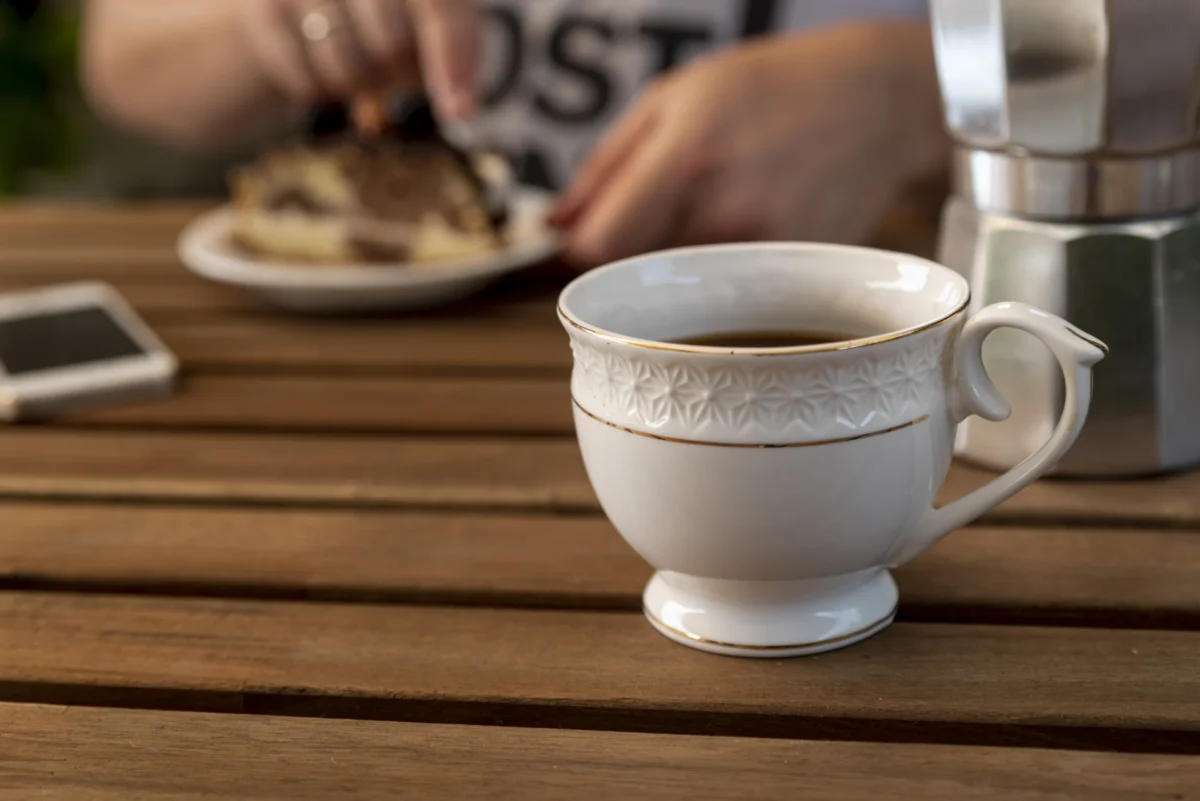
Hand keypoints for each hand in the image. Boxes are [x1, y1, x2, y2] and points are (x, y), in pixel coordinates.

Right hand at [239, 0, 479, 119]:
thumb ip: (453, 52)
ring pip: (348, 70)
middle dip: (397, 71)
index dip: (453, 59)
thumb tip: (460, 109)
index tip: (460, 112)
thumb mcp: (428, 16)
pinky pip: (306, 83)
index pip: (440, 6)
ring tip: (354, 55)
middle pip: (391, 45)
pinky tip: (318, 60)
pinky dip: (321, 90)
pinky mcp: (261, 5)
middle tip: (389, 60)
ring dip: (359, 85)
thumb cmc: (387, 5)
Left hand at [551, 21, 947, 265]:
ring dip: (682, 265)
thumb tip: (553, 226)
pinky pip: (732, 291)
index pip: (601, 246)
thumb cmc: (771, 88)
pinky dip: (726, 272)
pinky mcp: (797, 275)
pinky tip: (753, 225)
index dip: (583, 249)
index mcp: (686, 154)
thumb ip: (605, 165)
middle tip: (667, 214)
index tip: (592, 238)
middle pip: (639, 273)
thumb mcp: (675, 97)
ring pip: (686, 289)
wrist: (880, 100)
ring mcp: (767, 249)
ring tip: (718, 210)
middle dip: (636, 254)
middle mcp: (727, 209)